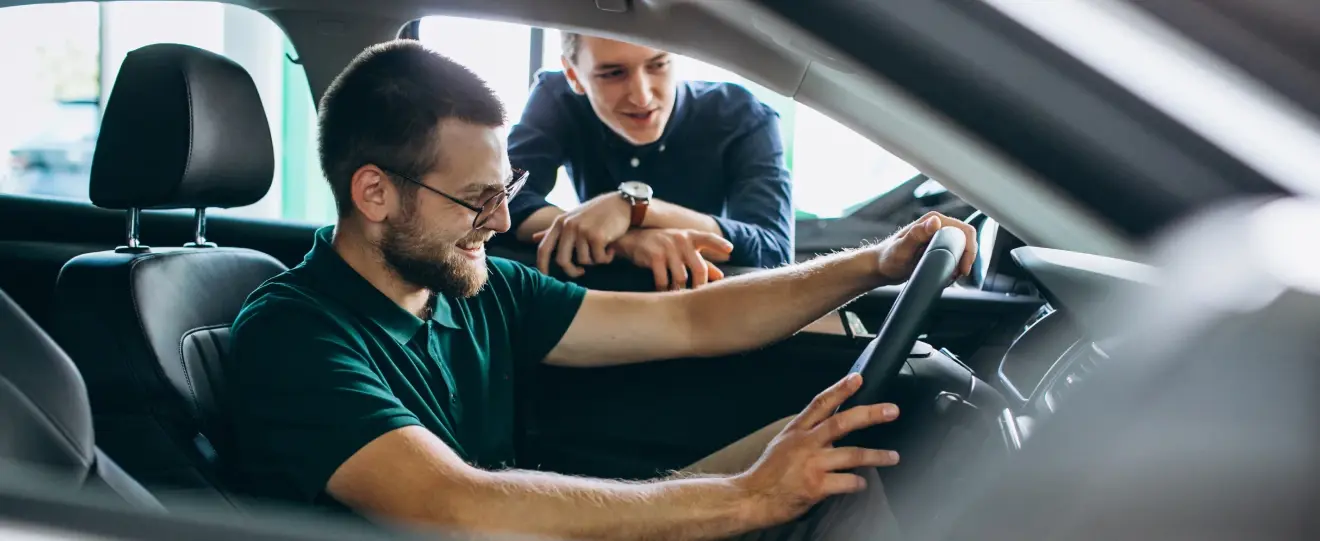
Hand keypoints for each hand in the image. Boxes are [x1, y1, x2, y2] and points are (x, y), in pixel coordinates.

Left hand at [535, 193, 631, 276]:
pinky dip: (606, 258)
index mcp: (560, 222)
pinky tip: (611, 249)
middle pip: (562, 261)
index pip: (544, 248)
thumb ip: (555, 230)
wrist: (622, 202)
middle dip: (572, 271)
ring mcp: (582, 231)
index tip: (545, 277)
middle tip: (581, 272)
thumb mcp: (573, 217)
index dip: (542, 266)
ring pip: (584, 261)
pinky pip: (598, 259)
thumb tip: (533, 238)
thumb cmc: (597, 212)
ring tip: (602, 249)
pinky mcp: (597, 237)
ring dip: (595, 260)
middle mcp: (568, 226)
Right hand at [612, 228, 734, 290]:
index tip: (730, 250)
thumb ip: (702, 261)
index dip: (719, 244)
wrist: (633, 239)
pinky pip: (663, 280)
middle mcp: (681, 240)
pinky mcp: (654, 257)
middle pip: (699, 268)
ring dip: (680, 290)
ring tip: (679, 296)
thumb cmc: (664, 245)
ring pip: (681, 277)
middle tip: (699, 297)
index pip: (708, 238)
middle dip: (700, 286)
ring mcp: (668, 248)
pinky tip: (664, 293)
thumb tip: (720, 276)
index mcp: (690, 237)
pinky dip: (664, 289)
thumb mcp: (683, 249)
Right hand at [733, 373, 899, 528]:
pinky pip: (847, 482)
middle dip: (870, 414)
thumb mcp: (783, 443)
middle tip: (892, 410)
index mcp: (797, 430)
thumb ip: (807, 434)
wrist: (752, 498)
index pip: (821, 403)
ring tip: (893, 457)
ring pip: (852, 455)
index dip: (840, 389)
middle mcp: (805, 444)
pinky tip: (862, 483)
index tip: (858, 378)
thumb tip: (833, 430)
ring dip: (877, 456)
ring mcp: (812, 465)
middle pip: (842, 423)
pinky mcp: (816, 487)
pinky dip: (858, 483)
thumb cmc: (768, 473)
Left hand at [875, 211, 977, 283]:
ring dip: (961, 263)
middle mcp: (937, 225)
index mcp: (932, 221)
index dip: (969, 250)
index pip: (963, 230)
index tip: (963, 268)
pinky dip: (955, 265)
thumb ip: (917, 235)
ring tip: (950, 276)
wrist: (880, 267)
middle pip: (966, 240)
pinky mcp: (937, 246)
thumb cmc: (888, 258)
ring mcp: (938, 236)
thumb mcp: (902, 249)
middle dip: (966, 258)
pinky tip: (946, 275)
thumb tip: (935, 221)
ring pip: (962, 248)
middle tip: (957, 275)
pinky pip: (955, 254)